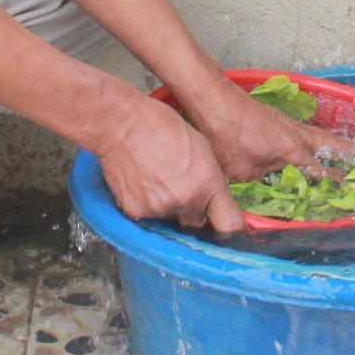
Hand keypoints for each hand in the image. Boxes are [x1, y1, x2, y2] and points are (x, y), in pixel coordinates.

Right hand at [93, 94, 245, 232]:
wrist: (122, 124)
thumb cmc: (164, 126)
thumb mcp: (202, 147)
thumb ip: (210, 179)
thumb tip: (211, 197)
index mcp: (208, 184)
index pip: (230, 224)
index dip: (232, 230)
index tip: (229, 231)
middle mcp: (187, 202)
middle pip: (196, 223)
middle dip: (193, 211)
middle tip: (182, 190)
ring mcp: (160, 209)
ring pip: (170, 220)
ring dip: (169, 208)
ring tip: (159, 182)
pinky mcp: (136, 212)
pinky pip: (147, 217)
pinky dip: (147, 206)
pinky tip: (142, 184)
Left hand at [190, 80, 345, 182]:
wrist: (213, 101)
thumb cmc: (226, 136)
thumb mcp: (240, 174)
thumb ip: (258, 190)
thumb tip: (264, 206)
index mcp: (293, 153)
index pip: (322, 173)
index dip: (336, 185)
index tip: (350, 194)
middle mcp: (296, 136)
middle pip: (330, 146)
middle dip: (347, 156)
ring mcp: (288, 123)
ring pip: (319, 135)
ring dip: (334, 144)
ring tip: (349, 150)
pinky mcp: (277, 117)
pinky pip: (306, 129)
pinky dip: (317, 136)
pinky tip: (313, 140)